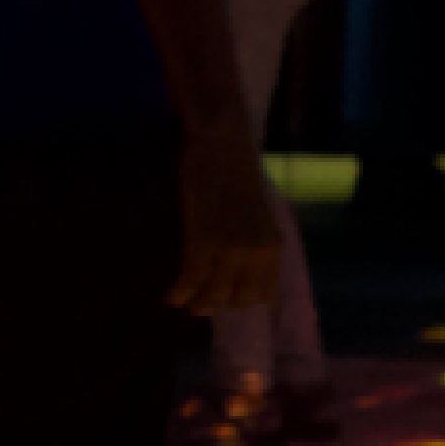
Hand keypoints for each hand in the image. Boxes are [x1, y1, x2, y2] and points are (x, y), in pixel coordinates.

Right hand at [170, 113, 286, 317]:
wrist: (222, 142)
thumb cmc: (236, 171)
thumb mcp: (258, 213)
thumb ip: (256, 241)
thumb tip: (242, 268)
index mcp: (273, 245)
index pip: (265, 295)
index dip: (242, 301)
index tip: (225, 299)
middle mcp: (258, 252)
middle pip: (239, 301)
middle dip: (218, 304)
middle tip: (200, 302)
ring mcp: (231, 249)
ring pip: (214, 295)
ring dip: (196, 304)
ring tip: (183, 301)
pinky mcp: (205, 241)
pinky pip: (192, 281)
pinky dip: (180, 293)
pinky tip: (171, 296)